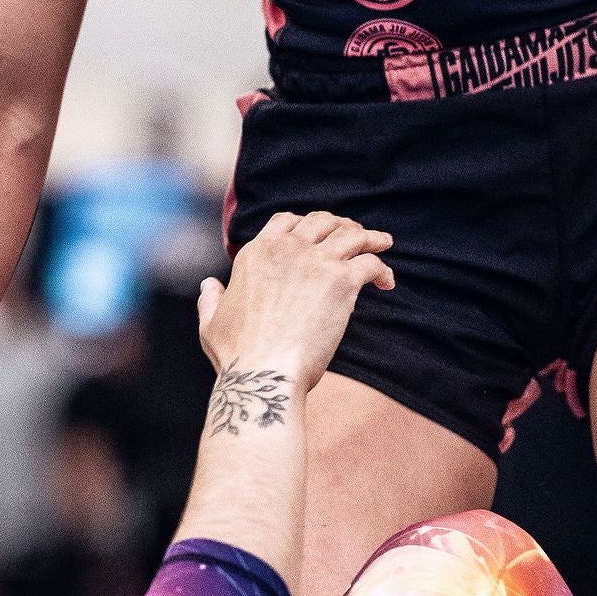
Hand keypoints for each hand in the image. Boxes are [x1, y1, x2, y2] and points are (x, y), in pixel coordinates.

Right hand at [196, 212, 394, 394]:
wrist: (263, 374)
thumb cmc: (237, 357)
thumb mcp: (211, 323)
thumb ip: (211, 299)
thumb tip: (209, 285)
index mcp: (256, 253)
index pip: (286, 221)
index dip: (306, 223)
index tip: (320, 233)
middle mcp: (286, 249)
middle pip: (322, 221)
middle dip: (341, 225)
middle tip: (356, 235)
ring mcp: (316, 262)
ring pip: (352, 235)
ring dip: (370, 237)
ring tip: (383, 243)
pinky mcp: (342, 281)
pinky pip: (371, 263)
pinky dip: (382, 269)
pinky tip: (387, 282)